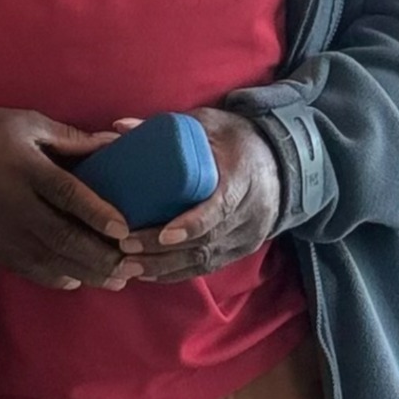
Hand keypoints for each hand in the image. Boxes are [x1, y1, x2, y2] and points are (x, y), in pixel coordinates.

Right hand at [0, 107, 137, 289]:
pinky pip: (28, 269)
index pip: (67, 195)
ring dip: (85, 272)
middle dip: (99, 255)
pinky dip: (55, 278)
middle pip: (63, 236)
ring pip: (49, 259)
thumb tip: (115, 143)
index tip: (124, 229)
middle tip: (132, 266)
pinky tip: (78, 281)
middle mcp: (17, 206)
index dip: (96, 213)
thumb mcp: (28, 124)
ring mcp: (4, 231)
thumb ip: (72, 139)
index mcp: (27, 170)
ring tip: (116, 281)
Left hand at [120, 107, 282, 283]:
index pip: (221, 208)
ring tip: (129, 267)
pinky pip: (208, 267)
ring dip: (165, 267)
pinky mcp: (242, 249)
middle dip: (164, 251)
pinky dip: (177, 273)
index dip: (192, 225)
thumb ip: (167, 126)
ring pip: (205, 260)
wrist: (278, 161)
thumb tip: (119, 128)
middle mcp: (250, 212)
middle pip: (206, 241)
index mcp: (243, 178)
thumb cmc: (236, 140)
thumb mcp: (208, 124)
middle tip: (126, 249)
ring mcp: (248, 235)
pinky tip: (149, 273)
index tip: (164, 234)